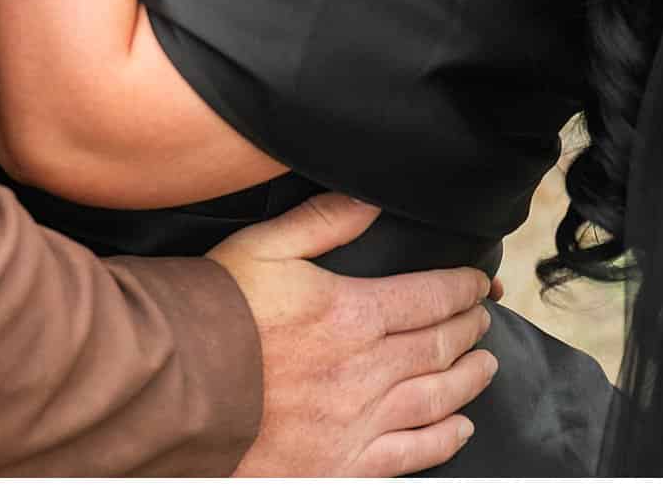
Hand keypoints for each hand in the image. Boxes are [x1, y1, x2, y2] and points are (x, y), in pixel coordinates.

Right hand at [210, 194, 497, 476]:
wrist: (179, 384)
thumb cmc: (216, 312)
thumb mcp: (263, 247)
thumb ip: (322, 222)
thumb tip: (368, 201)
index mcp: (352, 314)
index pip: (429, 297)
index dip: (461, 288)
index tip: (476, 283)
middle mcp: (368, 370)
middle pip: (439, 346)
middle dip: (469, 328)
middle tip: (481, 318)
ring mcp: (360, 420)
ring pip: (437, 398)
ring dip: (468, 379)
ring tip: (483, 365)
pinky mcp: (346, 461)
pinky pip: (414, 453)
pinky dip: (444, 439)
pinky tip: (458, 428)